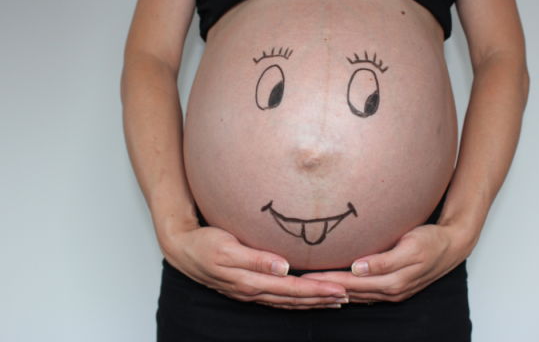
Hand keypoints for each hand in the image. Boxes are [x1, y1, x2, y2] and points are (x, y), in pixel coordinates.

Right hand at [161, 225, 347, 308]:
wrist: (183, 249)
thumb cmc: (205, 244)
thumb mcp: (228, 248)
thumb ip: (256, 258)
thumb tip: (283, 266)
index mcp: (250, 281)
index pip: (291, 289)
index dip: (316, 291)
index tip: (339, 290)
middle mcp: (252, 290)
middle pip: (293, 299)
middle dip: (320, 299)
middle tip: (345, 298)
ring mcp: (250, 291)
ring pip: (287, 301)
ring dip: (311, 302)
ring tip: (333, 301)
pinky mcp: (247, 287)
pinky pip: (277, 298)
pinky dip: (295, 300)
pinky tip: (304, 299)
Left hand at [301, 223, 471, 302]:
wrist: (453, 244)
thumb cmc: (431, 241)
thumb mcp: (410, 246)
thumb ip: (384, 260)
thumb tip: (358, 268)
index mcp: (392, 281)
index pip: (351, 283)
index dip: (328, 279)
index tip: (307, 275)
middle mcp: (390, 290)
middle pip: (350, 291)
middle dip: (326, 287)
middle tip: (302, 282)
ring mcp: (393, 291)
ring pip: (357, 295)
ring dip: (335, 292)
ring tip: (314, 287)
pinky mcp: (394, 287)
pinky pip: (366, 293)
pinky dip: (350, 292)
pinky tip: (339, 289)